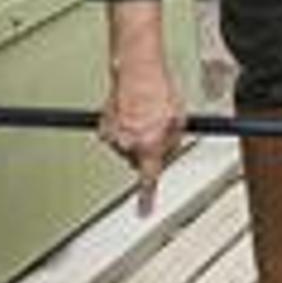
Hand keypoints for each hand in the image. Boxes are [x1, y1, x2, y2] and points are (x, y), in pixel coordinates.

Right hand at [99, 59, 186, 215]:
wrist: (137, 71)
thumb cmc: (159, 91)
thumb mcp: (179, 120)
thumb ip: (173, 141)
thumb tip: (169, 149)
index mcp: (149, 147)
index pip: (148, 180)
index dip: (146, 199)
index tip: (143, 211)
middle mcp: (128, 146)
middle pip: (139, 160)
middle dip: (148, 150)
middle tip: (157, 130)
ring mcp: (113, 137)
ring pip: (127, 147)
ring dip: (136, 136)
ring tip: (145, 114)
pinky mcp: (103, 127)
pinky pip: (115, 135)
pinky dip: (122, 128)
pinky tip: (131, 114)